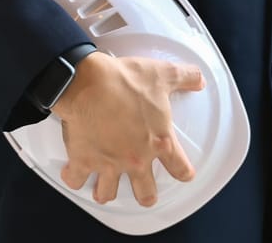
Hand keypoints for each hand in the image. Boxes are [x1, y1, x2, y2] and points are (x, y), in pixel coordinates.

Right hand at [51, 52, 204, 206]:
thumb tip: (198, 79)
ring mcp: (108, 163)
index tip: (184, 174)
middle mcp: (135, 159)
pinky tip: (72, 174)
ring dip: (106, 191)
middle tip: (145, 194)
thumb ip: (185, 77)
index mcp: (158, 142)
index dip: (184, 172)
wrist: (87, 83)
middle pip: (145, 193)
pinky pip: (76, 179)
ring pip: (108, 192)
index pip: (179, 167)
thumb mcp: (162, 74)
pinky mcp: (83, 161)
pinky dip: (73, 178)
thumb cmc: (123, 81)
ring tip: (105, 190)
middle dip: (146, 196)